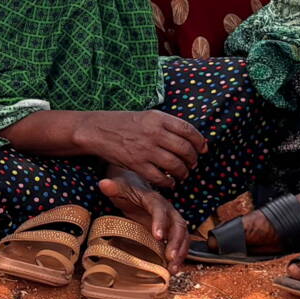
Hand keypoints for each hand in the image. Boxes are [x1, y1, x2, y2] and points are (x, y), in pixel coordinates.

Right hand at [69, 111, 206, 188]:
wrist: (97, 130)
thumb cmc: (123, 123)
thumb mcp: (147, 116)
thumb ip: (167, 125)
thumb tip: (190, 138)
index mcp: (159, 118)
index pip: (189, 130)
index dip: (200, 141)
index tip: (202, 148)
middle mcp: (154, 133)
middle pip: (185, 149)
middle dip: (193, 159)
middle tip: (192, 164)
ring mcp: (145, 150)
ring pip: (176, 165)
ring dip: (183, 172)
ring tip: (182, 174)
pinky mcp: (136, 164)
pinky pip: (160, 178)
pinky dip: (169, 182)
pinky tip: (169, 182)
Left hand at [98, 172, 186, 278]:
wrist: (134, 185)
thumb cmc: (126, 188)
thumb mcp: (119, 186)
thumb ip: (113, 187)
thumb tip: (104, 184)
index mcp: (154, 199)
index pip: (160, 209)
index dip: (161, 222)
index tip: (158, 236)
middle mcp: (167, 210)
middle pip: (178, 225)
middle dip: (176, 242)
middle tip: (170, 258)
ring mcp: (171, 221)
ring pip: (183, 236)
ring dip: (180, 252)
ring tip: (173, 269)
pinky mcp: (170, 230)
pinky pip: (179, 242)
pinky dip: (179, 255)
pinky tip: (173, 268)